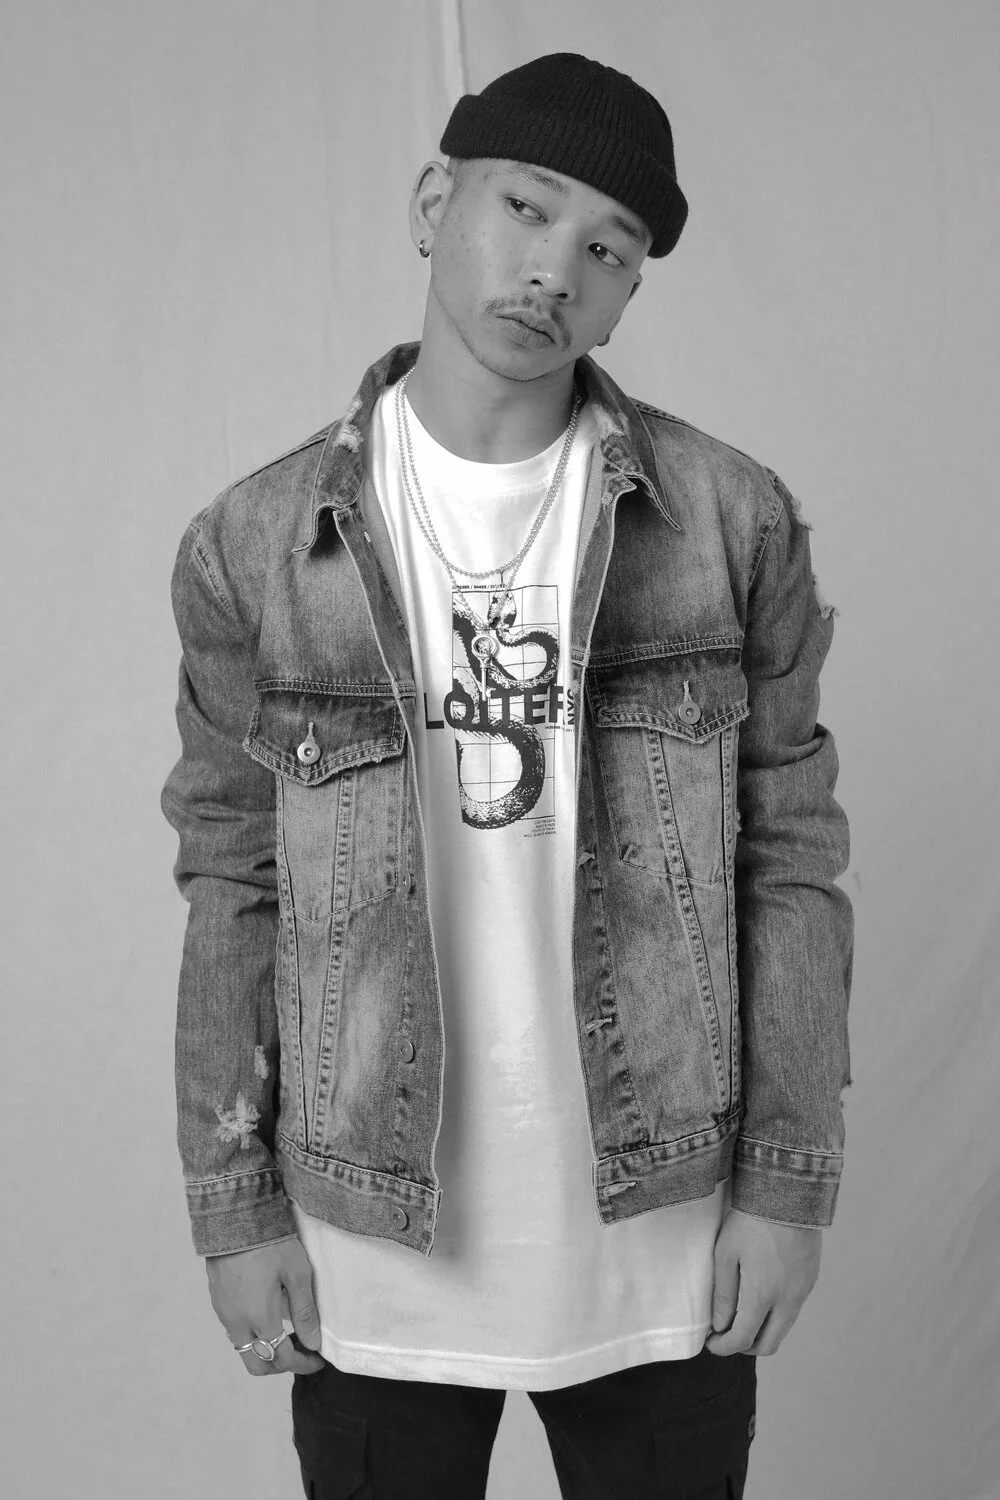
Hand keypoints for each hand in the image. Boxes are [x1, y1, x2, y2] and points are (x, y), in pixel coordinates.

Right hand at [206, 1236, 326, 1377]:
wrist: (234, 1217)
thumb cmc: (270, 1243)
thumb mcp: (297, 1274)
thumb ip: (305, 1312)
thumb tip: (313, 1344)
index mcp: (260, 1319)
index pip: (282, 1359)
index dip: (303, 1364)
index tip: (318, 1357)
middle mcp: (238, 1323)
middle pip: (257, 1365)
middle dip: (280, 1366)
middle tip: (300, 1351)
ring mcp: (224, 1313)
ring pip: (244, 1349)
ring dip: (265, 1350)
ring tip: (286, 1332)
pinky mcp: (218, 1301)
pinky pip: (235, 1330)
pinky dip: (253, 1334)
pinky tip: (267, 1314)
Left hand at [704, 1208, 822, 1356]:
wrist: (789, 1194)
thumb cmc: (750, 1221)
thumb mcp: (726, 1253)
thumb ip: (723, 1294)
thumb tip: (720, 1326)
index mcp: (762, 1296)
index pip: (743, 1339)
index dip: (724, 1347)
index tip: (711, 1342)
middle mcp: (787, 1301)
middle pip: (768, 1344)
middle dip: (745, 1346)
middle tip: (727, 1333)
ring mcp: (803, 1291)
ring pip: (783, 1329)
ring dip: (762, 1330)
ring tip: (742, 1313)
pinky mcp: (811, 1280)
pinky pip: (793, 1310)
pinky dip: (776, 1314)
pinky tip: (762, 1295)